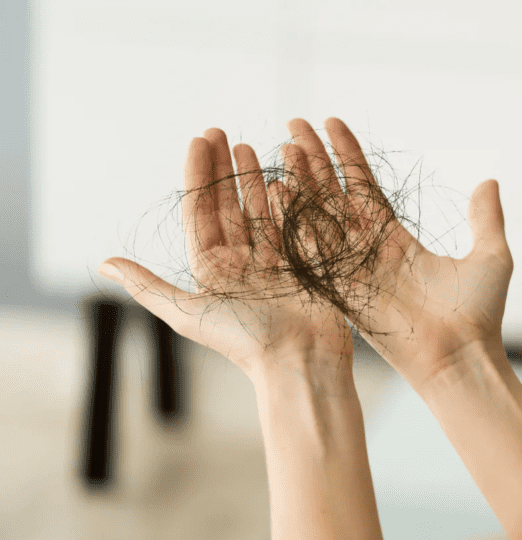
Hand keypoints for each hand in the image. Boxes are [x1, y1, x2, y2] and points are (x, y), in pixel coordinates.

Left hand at [97, 129, 352, 379]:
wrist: (301, 360)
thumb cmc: (245, 340)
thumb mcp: (187, 312)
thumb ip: (147, 285)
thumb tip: (103, 263)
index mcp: (213, 271)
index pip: (200, 213)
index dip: (198, 175)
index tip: (200, 140)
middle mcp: (242, 263)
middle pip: (228, 205)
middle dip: (223, 168)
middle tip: (220, 132)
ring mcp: (275, 261)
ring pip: (260, 209)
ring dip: (254, 177)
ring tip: (249, 145)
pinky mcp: (304, 263)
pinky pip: (292, 221)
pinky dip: (289, 195)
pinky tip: (285, 171)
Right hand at [284, 117, 512, 389]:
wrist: (462, 357)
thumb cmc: (480, 314)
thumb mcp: (491, 256)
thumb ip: (486, 218)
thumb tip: (489, 180)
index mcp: (398, 239)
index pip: (365, 186)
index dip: (347, 155)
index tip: (330, 122)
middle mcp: (370, 250)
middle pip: (334, 194)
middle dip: (314, 158)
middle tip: (292, 122)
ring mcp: (353, 268)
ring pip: (320, 214)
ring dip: (301, 179)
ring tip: (283, 143)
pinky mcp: (343, 288)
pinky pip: (316, 247)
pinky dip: (297, 219)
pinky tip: (279, 187)